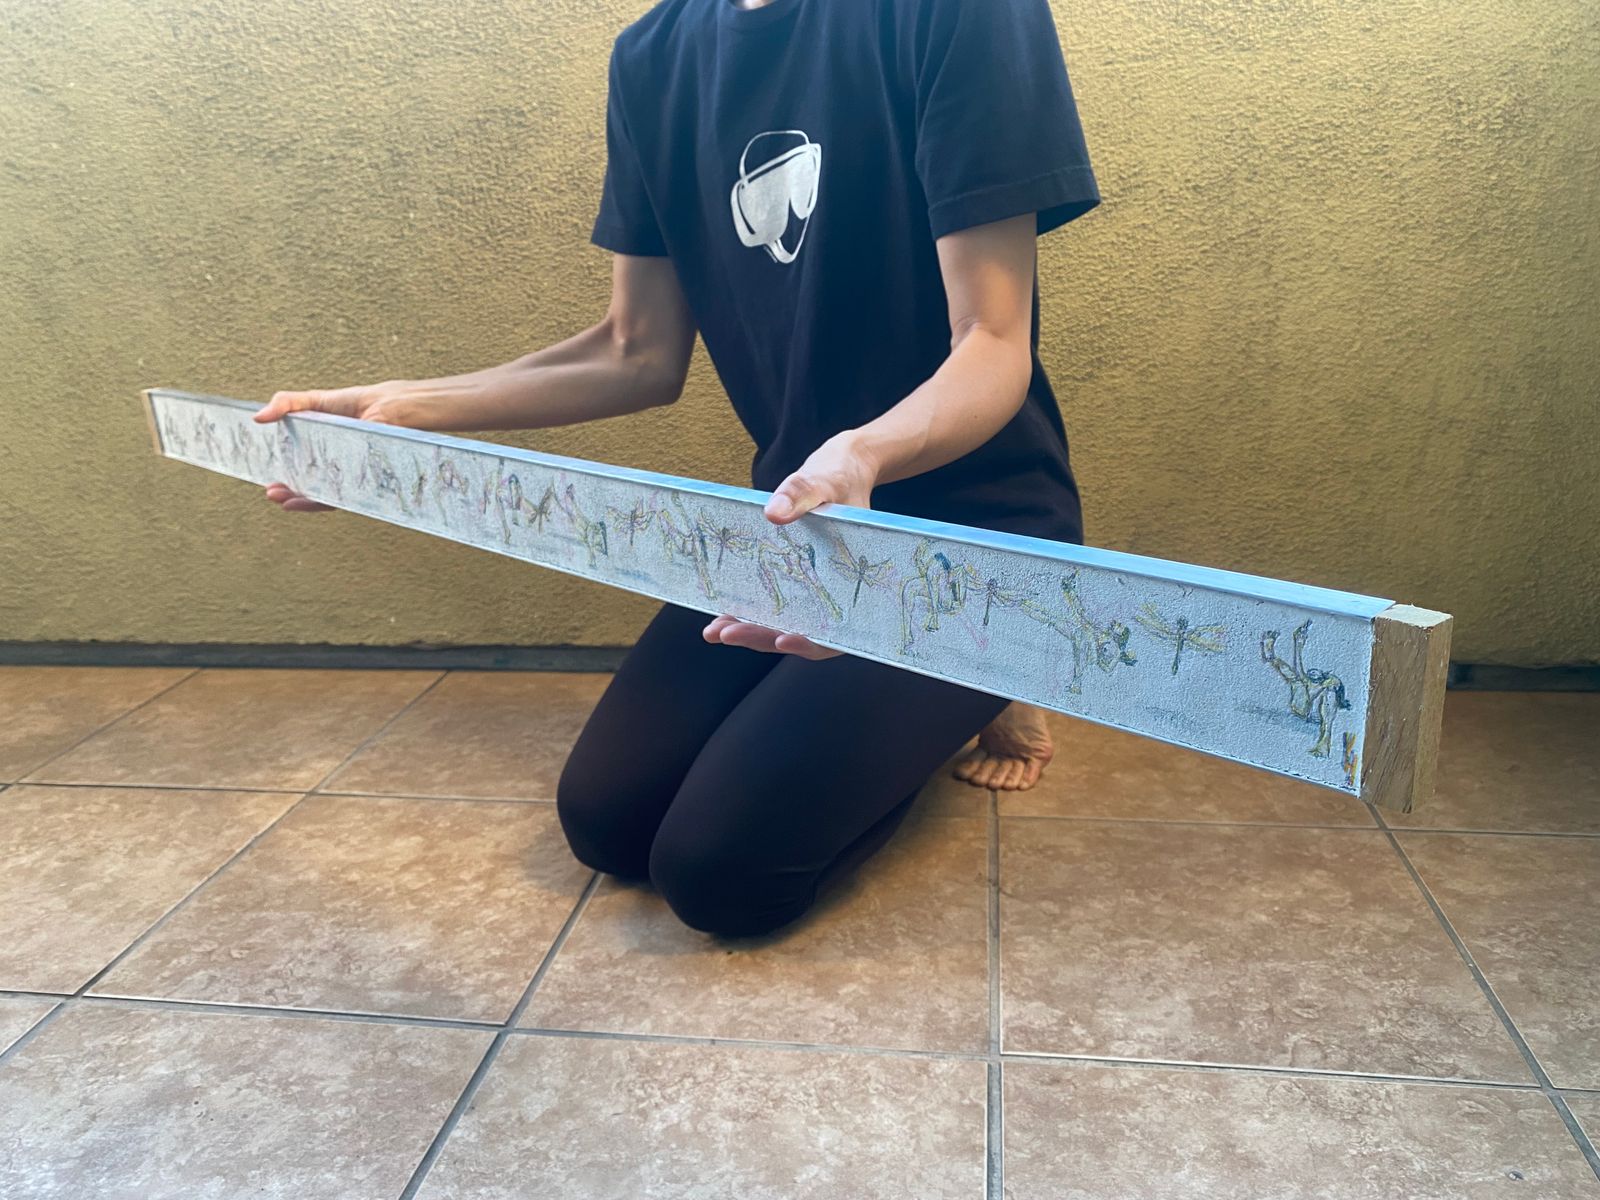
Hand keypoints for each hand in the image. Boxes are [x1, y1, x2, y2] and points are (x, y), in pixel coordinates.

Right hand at [255, 381, 408, 512]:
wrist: (390, 406)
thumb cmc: (354, 403)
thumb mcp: (314, 400)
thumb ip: (285, 404)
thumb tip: (258, 418)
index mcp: (318, 452)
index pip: (297, 470)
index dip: (283, 478)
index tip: (267, 483)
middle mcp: (332, 467)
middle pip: (308, 486)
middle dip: (288, 493)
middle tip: (272, 493)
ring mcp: (347, 475)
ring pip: (324, 495)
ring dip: (304, 500)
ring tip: (286, 501)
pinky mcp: (363, 482)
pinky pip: (345, 497)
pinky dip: (328, 499)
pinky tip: (312, 500)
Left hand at [702, 430, 878, 658]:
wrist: (842, 471)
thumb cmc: (839, 479)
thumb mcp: (822, 482)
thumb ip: (801, 495)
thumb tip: (773, 514)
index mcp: (852, 583)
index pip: (836, 631)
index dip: (811, 643)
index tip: (782, 640)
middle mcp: (834, 595)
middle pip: (803, 635)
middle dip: (761, 638)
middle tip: (725, 634)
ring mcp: (814, 592)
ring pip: (785, 627)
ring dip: (750, 632)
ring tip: (715, 632)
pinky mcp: (798, 583)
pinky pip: (776, 607)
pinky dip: (751, 613)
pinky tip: (723, 614)